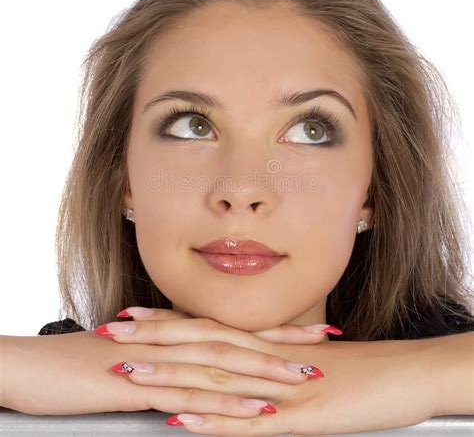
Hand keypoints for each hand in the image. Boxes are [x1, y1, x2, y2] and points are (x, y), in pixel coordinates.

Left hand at [99, 309, 436, 434]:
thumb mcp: (303, 360)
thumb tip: (241, 359)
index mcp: (264, 344)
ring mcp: (276, 389)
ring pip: (215, 381)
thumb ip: (267, 359)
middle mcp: (263, 359)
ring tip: (130, 375)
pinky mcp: (297, 421)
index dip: (166, 322)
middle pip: (201, 347)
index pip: (207, 327)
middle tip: (112, 332)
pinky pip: (247, 423)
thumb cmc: (356, 369)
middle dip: (153, 341)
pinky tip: (181, 421)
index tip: (131, 315)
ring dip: (171, 379)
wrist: (400, 374)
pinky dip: (212, 421)